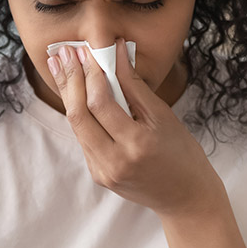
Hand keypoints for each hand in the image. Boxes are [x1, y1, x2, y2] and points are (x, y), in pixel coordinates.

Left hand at [46, 38, 228, 218]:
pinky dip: (80, 114)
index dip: (91, 73)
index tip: (85, 50)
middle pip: (78, 116)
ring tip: (60, 66)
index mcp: (136, 145)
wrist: (186, 198)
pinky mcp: (98, 176)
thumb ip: (135, 86)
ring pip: (76, 127)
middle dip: (70, 80)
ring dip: (69, 95)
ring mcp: (103, 172)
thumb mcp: (163, 116)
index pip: (101, 103)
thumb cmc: (182, 153)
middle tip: (62, 53)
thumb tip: (116, 52)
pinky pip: (84, 139)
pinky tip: (75, 92)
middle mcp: (114, 161)